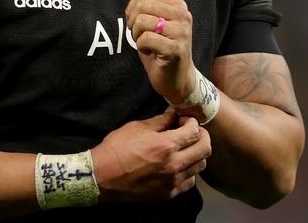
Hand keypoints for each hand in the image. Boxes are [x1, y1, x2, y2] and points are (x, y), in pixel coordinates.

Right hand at [90, 109, 210, 202]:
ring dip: (196, 154)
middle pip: (205, 149)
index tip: (183, 120)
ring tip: (184, 148)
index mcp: (166, 145)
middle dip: (201, 136)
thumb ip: (160, 120)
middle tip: (190, 132)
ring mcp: (172, 182)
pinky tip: (177, 164)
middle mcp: (174, 165)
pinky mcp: (168, 194)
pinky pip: (190, 181)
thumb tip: (174, 113)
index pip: (195, 131)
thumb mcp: (137, 127)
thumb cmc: (116, 148)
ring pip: (201, 166)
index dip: (192, 122)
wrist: (102, 177)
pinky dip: (189, 171)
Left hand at [122, 0, 195, 104]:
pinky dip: (142, 47)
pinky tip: (151, 52)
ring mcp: (182, 31)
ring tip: (147, 44)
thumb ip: (140, 1)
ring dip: (137, 36)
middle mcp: (183, 15)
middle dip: (133, 22)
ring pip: (141, 22)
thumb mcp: (149, 21)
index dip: (132, 10)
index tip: (138, 24)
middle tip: (140, 35)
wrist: (176, 78)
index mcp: (178, 4)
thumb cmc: (161, 48)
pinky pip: (145, 39)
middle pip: (141, 6)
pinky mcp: (176, 48)